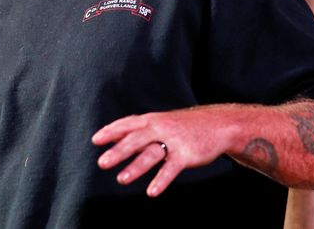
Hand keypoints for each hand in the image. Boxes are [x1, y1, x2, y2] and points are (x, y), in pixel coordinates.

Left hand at [91, 108, 235, 196]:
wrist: (218, 125)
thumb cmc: (182, 126)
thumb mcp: (159, 122)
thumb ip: (137, 130)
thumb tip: (112, 137)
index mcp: (151, 120)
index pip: (127, 124)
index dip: (111, 131)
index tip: (95, 140)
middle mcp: (160, 128)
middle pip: (135, 139)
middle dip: (118, 151)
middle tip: (102, 163)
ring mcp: (173, 141)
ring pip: (151, 154)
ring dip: (136, 167)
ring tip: (121, 180)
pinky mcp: (186, 154)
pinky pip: (171, 168)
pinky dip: (161, 180)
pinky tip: (151, 192)